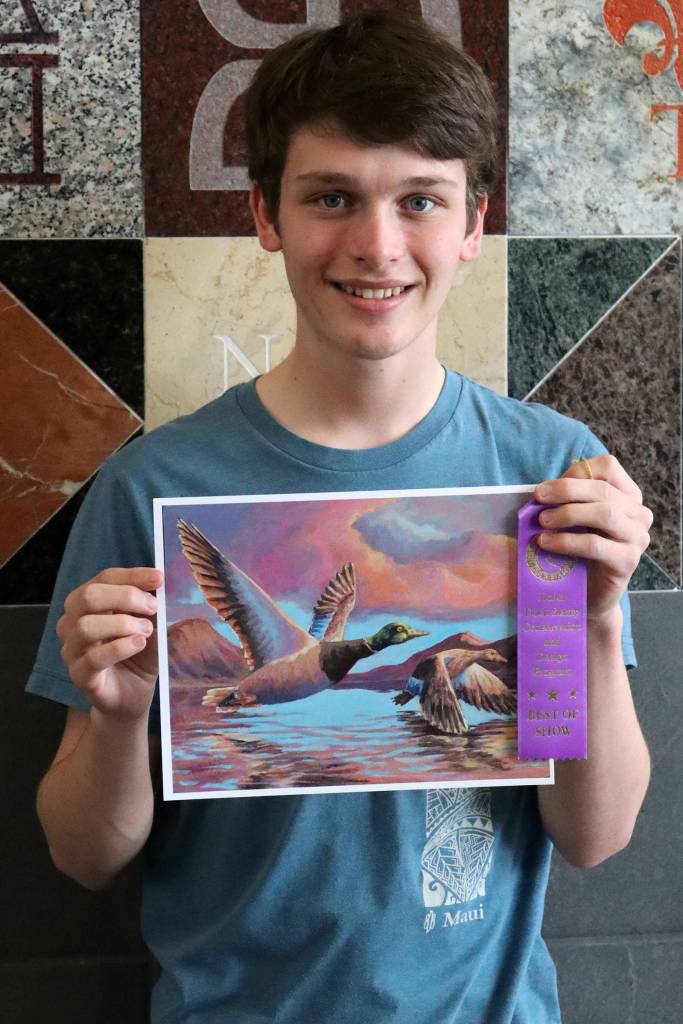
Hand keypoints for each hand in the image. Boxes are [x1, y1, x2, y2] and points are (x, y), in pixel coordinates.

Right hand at [56, 567, 163, 722]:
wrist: (133, 694)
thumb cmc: (138, 652)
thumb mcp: (148, 622)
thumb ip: (148, 603)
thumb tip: (157, 581)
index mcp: (87, 603)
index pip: (103, 578)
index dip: (132, 576)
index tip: (159, 578)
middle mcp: (72, 622)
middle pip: (89, 596)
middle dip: (126, 597)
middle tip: (153, 607)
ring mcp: (72, 649)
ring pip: (86, 626)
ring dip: (123, 624)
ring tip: (146, 630)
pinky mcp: (79, 675)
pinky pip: (93, 658)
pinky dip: (120, 647)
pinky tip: (139, 644)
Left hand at [533, 455, 652, 624]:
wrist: (588, 593)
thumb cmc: (577, 550)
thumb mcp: (571, 519)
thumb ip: (564, 500)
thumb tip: (540, 491)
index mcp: (627, 495)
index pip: (607, 467)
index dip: (575, 473)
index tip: (545, 488)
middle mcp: (638, 513)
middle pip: (603, 490)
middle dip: (565, 491)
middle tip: (537, 499)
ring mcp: (637, 537)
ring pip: (604, 513)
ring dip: (567, 514)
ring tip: (542, 522)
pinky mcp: (628, 560)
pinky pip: (596, 544)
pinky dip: (567, 541)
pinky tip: (546, 543)